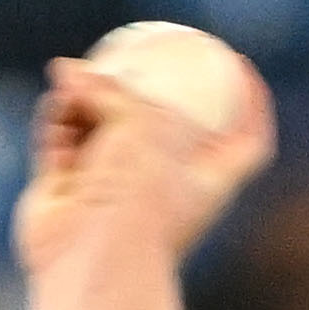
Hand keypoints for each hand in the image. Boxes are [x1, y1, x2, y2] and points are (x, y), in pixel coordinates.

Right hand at [9, 48, 277, 280]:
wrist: (90, 257)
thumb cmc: (137, 197)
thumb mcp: (144, 123)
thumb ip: (114, 91)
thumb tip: (65, 74)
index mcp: (208, 180)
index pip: (247, 143)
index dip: (252, 104)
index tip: (241, 66)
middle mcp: (164, 186)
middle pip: (160, 121)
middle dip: (137, 86)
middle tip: (121, 53)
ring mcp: (116, 189)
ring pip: (103, 123)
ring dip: (85, 99)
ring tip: (72, 92)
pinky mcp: (70, 190)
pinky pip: (63, 138)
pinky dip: (58, 122)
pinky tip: (56, 115)